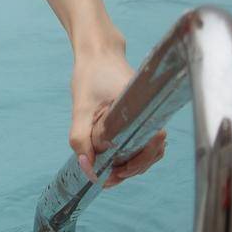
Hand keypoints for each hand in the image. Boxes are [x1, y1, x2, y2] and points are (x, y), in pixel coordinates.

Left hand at [70, 43, 166, 190]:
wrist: (98, 52)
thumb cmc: (91, 75)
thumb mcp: (80, 107)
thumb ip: (81, 139)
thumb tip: (88, 171)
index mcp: (142, 112)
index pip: (150, 149)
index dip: (134, 166)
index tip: (115, 175)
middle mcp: (151, 116)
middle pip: (150, 154)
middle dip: (130, 170)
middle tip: (107, 179)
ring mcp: (147, 117)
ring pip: (147, 150)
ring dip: (131, 164)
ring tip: (109, 173)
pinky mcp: (141, 118)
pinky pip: (142, 142)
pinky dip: (130, 154)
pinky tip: (113, 159)